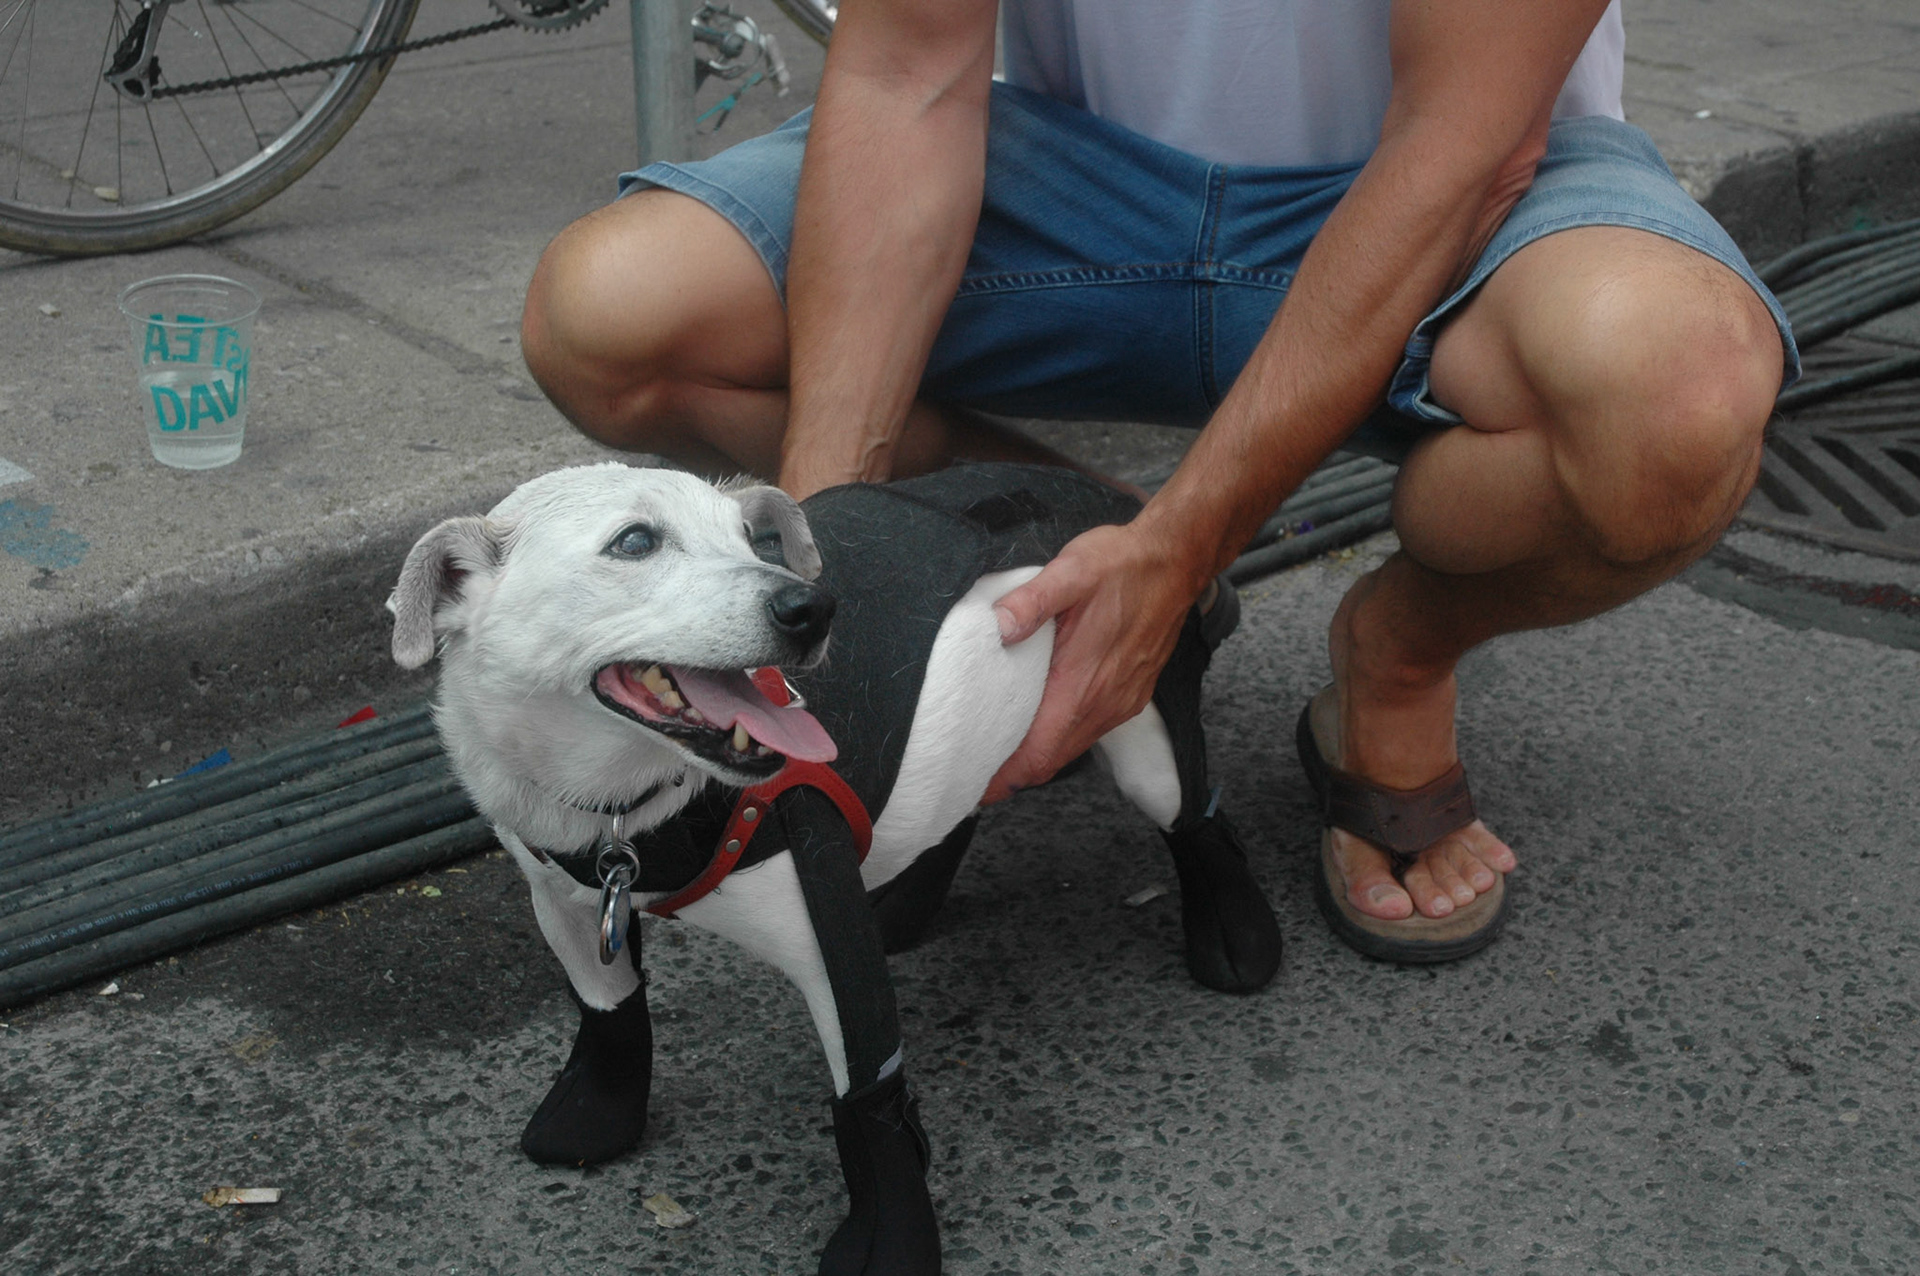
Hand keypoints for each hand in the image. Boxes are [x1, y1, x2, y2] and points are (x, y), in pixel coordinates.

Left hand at [982, 522, 1203, 803]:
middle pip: (1052, 760)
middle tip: (973, 772)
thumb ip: (1030, 601)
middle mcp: (1105, 703)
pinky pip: (1088, 731)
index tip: (973, 788)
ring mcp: (1120, 703)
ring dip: (1036, 755)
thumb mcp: (1071, 571)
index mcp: (1083, 683)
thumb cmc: (1124, 565)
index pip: (1039, 753)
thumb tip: (996, 627)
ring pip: (1070, 747)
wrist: (1176, 561)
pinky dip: (1059, 738)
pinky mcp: (1130, 695)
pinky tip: (1039, 722)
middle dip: (1012, 773)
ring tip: (998, 751)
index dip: (1005, 778)